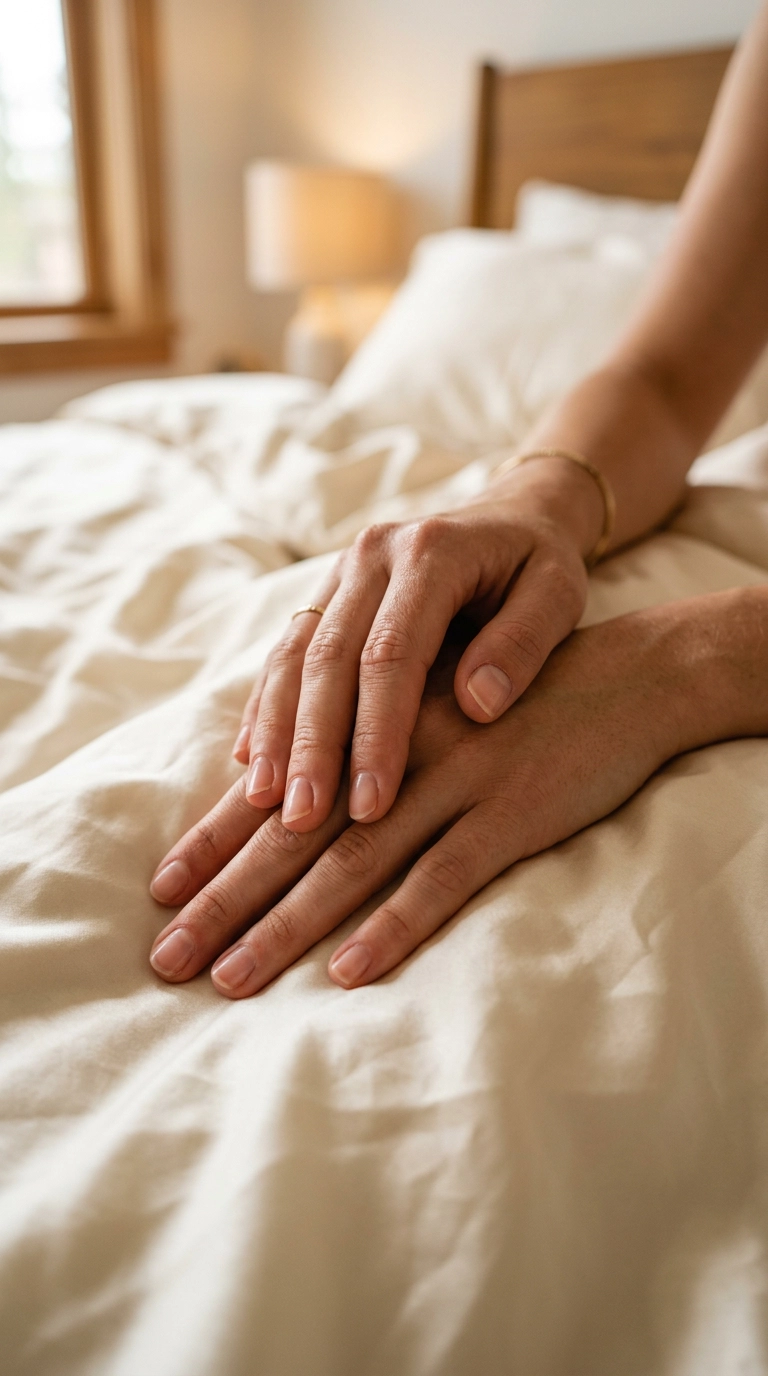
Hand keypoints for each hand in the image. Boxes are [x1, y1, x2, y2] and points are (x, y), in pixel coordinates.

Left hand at [149, 600, 711, 999]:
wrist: (630, 672)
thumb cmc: (524, 696)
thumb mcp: (439, 706)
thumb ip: (375, 746)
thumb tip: (306, 799)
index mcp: (374, 725)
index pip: (278, 791)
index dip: (214, 840)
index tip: (160, 890)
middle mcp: (400, 751)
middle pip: (295, 835)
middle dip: (224, 898)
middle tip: (167, 956)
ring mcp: (456, 782)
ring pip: (354, 862)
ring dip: (286, 924)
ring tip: (228, 978)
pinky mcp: (512, 813)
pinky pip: (443, 877)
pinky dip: (394, 925)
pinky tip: (349, 971)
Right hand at [231, 456, 603, 835]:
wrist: (514, 515)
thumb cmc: (540, 566)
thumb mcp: (559, 594)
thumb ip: (524, 643)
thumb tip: (478, 706)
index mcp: (431, 553)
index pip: (391, 655)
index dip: (377, 734)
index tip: (372, 805)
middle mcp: (373, 555)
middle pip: (327, 658)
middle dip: (312, 745)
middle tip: (301, 820)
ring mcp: (341, 572)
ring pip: (293, 655)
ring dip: (275, 731)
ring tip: (265, 802)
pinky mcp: (326, 594)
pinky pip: (284, 652)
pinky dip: (266, 708)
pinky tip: (251, 761)